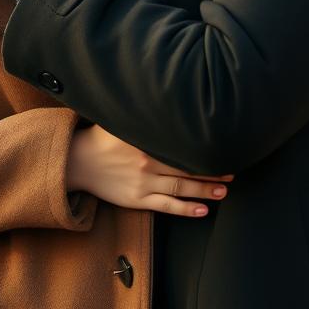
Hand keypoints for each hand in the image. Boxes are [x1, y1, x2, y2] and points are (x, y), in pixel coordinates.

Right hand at [68, 124, 233, 217]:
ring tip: (224, 191)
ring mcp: (142, 184)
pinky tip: (202, 210)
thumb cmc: (102, 138)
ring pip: (180, 189)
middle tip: (231, 173)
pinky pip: (165, 206)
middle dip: (211, 172)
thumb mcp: (121, 121)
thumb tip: (165, 97)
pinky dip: (185, 209)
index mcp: (145, 142)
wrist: (78, 161)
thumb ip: (143, 114)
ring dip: (204, 191)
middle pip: (186, 168)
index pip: (181, 147)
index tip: (222, 149)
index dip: (202, 150)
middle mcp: (146, 163)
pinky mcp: (136, 200)